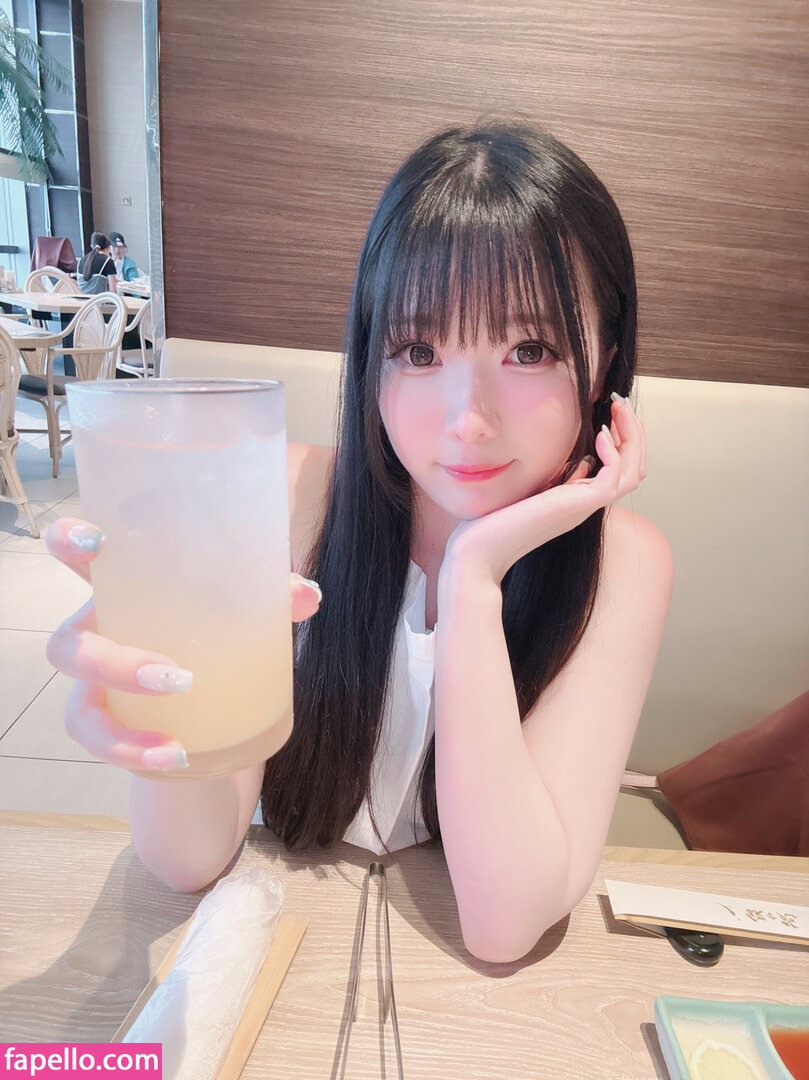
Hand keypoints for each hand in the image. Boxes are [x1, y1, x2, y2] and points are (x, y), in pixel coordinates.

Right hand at [45, 517, 320, 773]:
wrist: (208, 699)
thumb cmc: (212, 625)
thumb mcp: (243, 604)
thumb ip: (273, 594)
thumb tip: (309, 594)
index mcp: (120, 588)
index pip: (76, 555)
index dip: (70, 540)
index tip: (95, 541)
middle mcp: (95, 634)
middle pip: (67, 646)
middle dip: (106, 663)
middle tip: (172, 676)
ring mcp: (94, 688)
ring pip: (78, 709)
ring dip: (120, 729)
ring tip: (173, 741)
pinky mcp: (106, 726)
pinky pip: (103, 745)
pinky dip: (135, 753)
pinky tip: (172, 757)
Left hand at [442, 396, 646, 584]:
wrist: (480, 553)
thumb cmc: (494, 524)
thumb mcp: (533, 491)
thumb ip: (561, 479)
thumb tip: (583, 461)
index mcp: (578, 501)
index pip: (621, 471)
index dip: (622, 440)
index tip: (609, 412)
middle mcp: (587, 505)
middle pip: (635, 470)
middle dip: (633, 432)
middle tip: (619, 403)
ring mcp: (584, 507)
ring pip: (633, 473)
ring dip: (632, 437)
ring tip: (616, 409)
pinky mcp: (577, 507)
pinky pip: (614, 479)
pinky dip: (614, 453)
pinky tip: (599, 434)